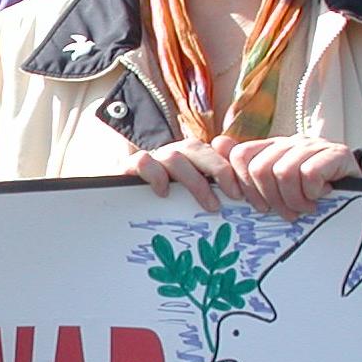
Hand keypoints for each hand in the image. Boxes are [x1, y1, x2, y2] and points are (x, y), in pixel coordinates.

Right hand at [125, 137, 243, 212]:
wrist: (116, 213)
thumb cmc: (157, 212)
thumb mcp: (189, 205)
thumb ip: (211, 197)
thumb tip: (244, 204)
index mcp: (188, 160)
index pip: (211, 150)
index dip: (230, 166)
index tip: (245, 192)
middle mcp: (170, 156)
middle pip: (196, 148)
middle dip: (219, 169)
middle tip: (234, 196)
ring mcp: (150, 160)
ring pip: (175, 156)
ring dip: (196, 180)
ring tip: (210, 206)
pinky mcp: (127, 168)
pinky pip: (143, 162)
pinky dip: (156, 175)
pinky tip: (163, 193)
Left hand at [222, 136, 360, 221]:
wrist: (357, 190)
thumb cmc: (310, 193)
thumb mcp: (276, 186)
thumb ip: (247, 167)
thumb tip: (217, 143)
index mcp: (272, 148)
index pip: (241, 155)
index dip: (243, 184)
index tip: (259, 206)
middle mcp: (290, 142)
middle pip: (260, 169)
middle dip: (271, 199)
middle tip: (287, 213)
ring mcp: (313, 145)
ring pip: (284, 173)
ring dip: (294, 200)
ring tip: (305, 208)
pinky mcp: (336, 153)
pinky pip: (310, 174)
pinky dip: (313, 192)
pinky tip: (320, 197)